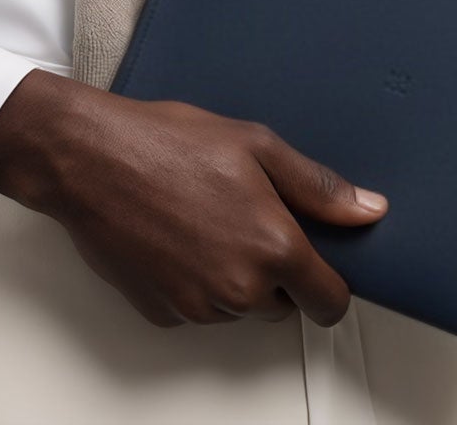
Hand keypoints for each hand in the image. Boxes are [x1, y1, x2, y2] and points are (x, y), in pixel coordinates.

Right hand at [0, 70, 387, 326]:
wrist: (88, 158)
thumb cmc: (165, 143)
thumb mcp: (255, 145)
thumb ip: (317, 187)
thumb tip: (368, 210)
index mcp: (273, 248)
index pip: (330, 302)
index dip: (330, 285)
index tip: (320, 267)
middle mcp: (239, 288)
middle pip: (283, 305)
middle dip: (276, 274)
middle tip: (247, 219)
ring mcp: (198, 305)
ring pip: (239, 309)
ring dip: (234, 279)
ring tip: (205, 220)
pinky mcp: (163, 312)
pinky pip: (198, 309)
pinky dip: (195, 284)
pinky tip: (177, 238)